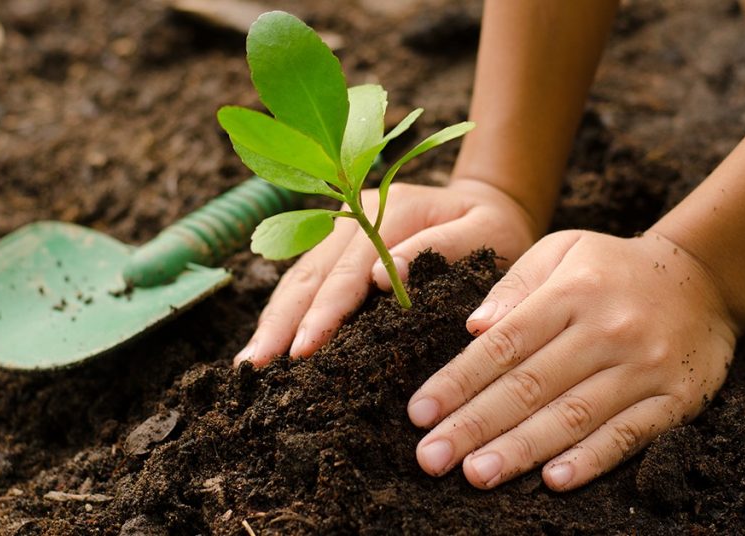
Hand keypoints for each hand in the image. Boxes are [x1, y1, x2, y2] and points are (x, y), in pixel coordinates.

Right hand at [234, 179, 536, 366]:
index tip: (304, 348)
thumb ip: (440, 248)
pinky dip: (284, 311)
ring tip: (250, 362)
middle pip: (310, 273)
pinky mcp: (337, 245)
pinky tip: (268, 341)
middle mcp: (355, 214)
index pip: (349, 269)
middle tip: (256, 366)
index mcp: (391, 209)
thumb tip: (383, 276)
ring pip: (298, 276)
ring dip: (273, 320)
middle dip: (282, 322)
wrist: (489, 202)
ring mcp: (340, 227)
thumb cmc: (495, 228)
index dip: (324, 311)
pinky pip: (304, 279)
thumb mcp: (485, 233)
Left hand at [407, 230, 739, 490]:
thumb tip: (473, 328)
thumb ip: (515, 285)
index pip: (504, 344)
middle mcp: (607, 330)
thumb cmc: (612, 268)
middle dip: (475, 425)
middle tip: (431, 458)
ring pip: (573, 415)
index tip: (419, 412)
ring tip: (476, 474)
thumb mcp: (563, 250)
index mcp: (571, 293)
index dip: (458, 381)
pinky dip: (592, 460)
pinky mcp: (676, 399)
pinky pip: (629, 435)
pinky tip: (554, 480)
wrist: (704, 278)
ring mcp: (644, 367)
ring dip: (521, 449)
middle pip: (530, 386)